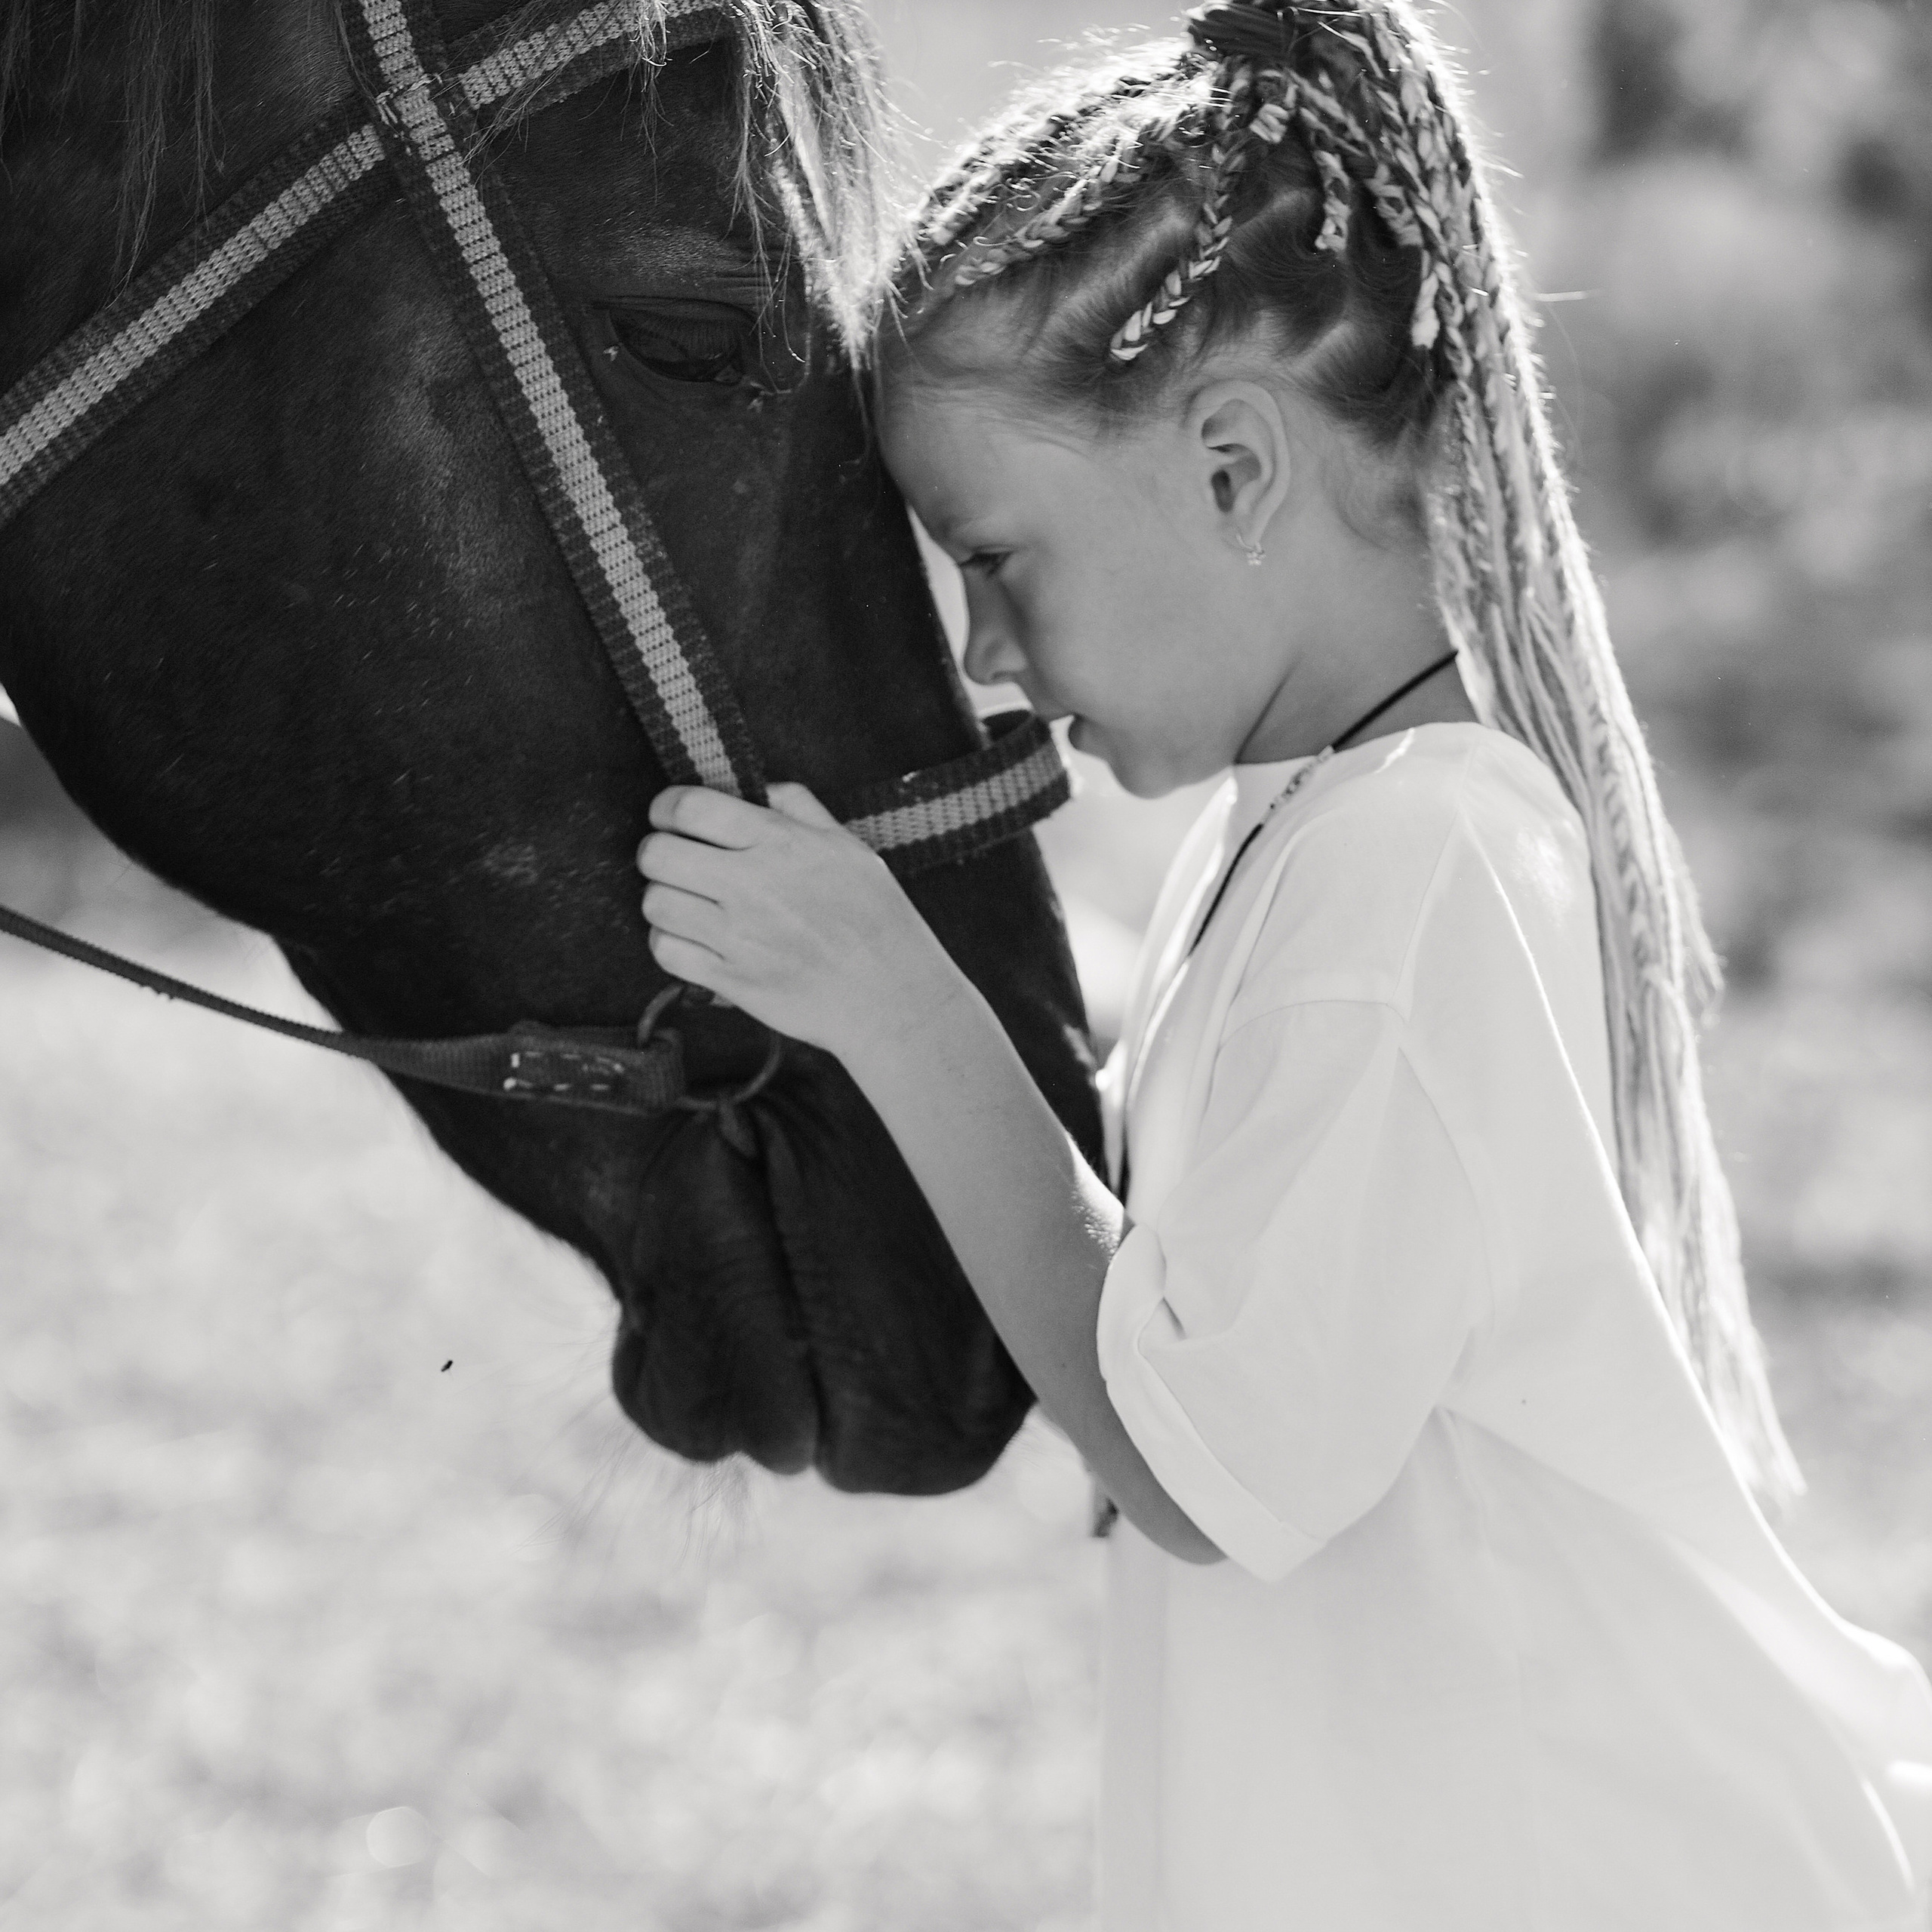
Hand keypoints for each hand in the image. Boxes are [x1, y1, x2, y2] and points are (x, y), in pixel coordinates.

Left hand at [637, 782, 954, 1057]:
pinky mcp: (730, 979)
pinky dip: (670, 943)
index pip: (690, 806)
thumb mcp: (850, 847)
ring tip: (687, 902)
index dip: (666, 807)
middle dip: (657, 851)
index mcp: (781, 842)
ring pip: (656, 903)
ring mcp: (738, 935)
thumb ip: (801, 808)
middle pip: (657, 854)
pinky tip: (692, 939)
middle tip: (674, 860)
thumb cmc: (877, 919)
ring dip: (663, 899)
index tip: (668, 815)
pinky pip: (667, 952)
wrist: (891, 997)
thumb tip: (759, 788)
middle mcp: (752, 884)